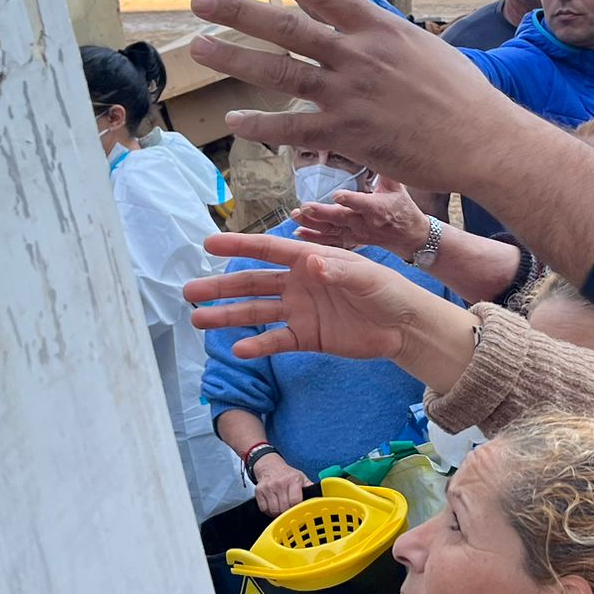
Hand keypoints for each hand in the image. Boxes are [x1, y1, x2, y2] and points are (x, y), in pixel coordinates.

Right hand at [185, 231, 479, 387]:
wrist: (404, 326)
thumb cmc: (389, 291)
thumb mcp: (367, 277)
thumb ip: (338, 271)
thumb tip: (309, 262)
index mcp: (311, 259)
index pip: (269, 250)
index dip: (239, 246)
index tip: (208, 243)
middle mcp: (299, 283)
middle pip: (253, 283)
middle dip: (221, 286)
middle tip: (189, 291)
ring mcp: (300, 311)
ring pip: (256, 313)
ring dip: (228, 316)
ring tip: (198, 319)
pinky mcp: (307, 337)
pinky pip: (276, 340)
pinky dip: (258, 345)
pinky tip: (238, 349)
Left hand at [187, 0, 542, 197]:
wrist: (484, 139)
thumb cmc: (461, 95)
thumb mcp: (424, 47)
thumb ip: (386, 33)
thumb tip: (367, 19)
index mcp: (379, 27)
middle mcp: (359, 55)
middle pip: (287, 27)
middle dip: (239, 11)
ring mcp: (350, 94)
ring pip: (280, 72)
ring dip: (235, 59)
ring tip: (199, 48)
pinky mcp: (349, 133)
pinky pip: (294, 127)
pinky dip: (261, 124)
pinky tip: (234, 121)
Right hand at [251, 457, 310, 516]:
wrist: (270, 466)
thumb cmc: (287, 474)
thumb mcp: (301, 477)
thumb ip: (310, 488)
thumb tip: (322, 497)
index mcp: (293, 480)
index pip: (295, 501)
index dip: (297, 508)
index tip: (298, 510)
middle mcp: (280, 483)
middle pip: (284, 508)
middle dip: (288, 512)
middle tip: (290, 510)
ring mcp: (268, 488)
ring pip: (273, 510)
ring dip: (278, 513)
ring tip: (282, 508)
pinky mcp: (259, 492)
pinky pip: (264, 509)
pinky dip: (269, 511)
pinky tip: (273, 506)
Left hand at [294, 173, 431, 255]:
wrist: (409, 236)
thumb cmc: (402, 207)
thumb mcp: (397, 186)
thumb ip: (383, 168)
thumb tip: (376, 143)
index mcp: (378, 208)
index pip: (363, 203)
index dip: (350, 199)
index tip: (337, 195)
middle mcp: (366, 222)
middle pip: (341, 218)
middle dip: (322, 213)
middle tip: (304, 206)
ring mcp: (357, 234)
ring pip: (332, 230)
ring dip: (312, 224)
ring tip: (296, 215)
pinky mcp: (351, 241)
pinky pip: (330, 241)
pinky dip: (314, 238)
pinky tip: (298, 231)